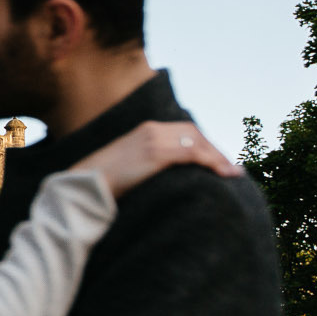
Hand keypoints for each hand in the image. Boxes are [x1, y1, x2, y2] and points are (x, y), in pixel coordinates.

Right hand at [73, 119, 239, 197]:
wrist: (85, 185)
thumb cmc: (100, 183)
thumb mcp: (125, 167)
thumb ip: (143, 165)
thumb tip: (156, 178)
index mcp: (143, 130)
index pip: (183, 130)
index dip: (203, 144)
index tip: (215, 160)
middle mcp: (151, 130)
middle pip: (193, 132)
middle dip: (214, 149)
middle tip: (228, 168)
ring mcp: (153, 140)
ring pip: (197, 142)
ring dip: (218, 157)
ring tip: (232, 173)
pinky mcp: (156, 153)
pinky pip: (193, 152)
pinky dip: (213, 161)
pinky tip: (224, 173)